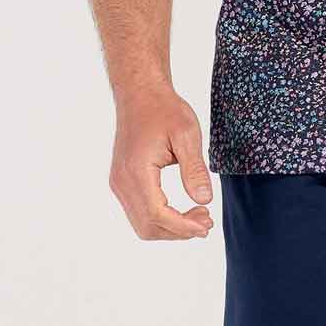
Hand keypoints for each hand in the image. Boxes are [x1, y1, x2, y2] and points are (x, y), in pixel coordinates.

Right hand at [109, 83, 215, 239]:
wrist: (140, 94)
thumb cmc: (164, 109)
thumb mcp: (187, 134)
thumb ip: (194, 169)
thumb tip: (204, 200)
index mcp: (136, 170)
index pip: (157, 214)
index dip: (183, 226)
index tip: (206, 225)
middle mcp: (122, 181)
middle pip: (147, 226)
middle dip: (178, 231)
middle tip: (206, 221)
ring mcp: (119, 183)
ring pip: (142, 223)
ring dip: (170, 227)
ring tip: (199, 216)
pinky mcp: (122, 182)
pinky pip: (139, 211)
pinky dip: (161, 218)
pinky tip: (182, 209)